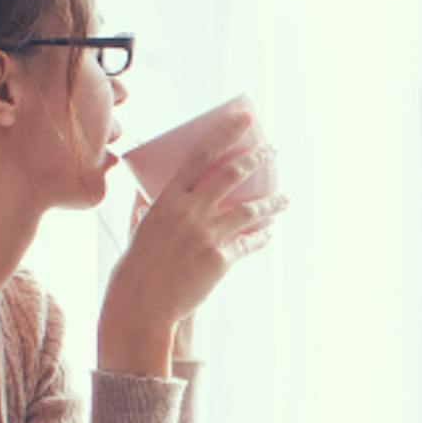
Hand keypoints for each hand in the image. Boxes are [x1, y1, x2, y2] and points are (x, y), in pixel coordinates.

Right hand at [96, 137, 283, 374]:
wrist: (142, 303)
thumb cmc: (137, 265)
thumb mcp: (139, 227)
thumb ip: (146, 204)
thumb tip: (145, 188)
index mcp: (167, 199)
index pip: (201, 156)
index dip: (225, 134)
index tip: (245, 119)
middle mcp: (189, 212)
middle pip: (231, 175)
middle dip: (257, 159)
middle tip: (273, 151)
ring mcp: (206, 235)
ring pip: (249, 210)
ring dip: (271, 203)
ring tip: (284, 200)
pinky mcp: (219, 260)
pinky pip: (248, 242)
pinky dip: (261, 236)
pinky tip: (270, 232)